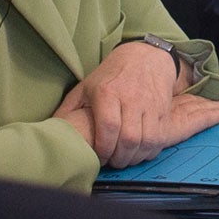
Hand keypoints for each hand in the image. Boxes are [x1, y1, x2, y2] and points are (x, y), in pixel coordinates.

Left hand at [54, 73, 218, 168]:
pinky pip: (160, 136)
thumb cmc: (112, 75)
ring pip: (148, 140)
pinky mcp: (164, 109)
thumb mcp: (86, 86)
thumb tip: (53, 132)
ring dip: (136, 157)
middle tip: (113, 162)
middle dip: (120, 158)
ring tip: (126, 159)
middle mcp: (131, 97)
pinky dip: (151, 150)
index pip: (108, 127)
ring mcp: (150, 103)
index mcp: (107, 92)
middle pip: (129, 138)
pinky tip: (141, 151)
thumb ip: (69, 109)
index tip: (99, 158)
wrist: (146, 56)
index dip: (103, 148)